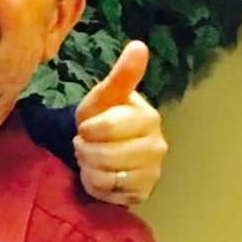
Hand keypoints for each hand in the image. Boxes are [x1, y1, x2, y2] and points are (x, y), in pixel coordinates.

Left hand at [73, 41, 166, 207]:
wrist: (101, 147)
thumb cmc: (103, 117)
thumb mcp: (105, 96)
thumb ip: (121, 76)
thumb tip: (138, 45)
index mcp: (149, 118)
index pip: (111, 127)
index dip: (89, 129)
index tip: (85, 127)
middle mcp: (157, 146)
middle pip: (108, 155)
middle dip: (86, 151)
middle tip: (84, 145)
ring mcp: (152, 171)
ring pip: (107, 177)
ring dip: (89, 169)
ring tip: (90, 159)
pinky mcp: (142, 193)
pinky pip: (109, 195)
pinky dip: (96, 187)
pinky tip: (98, 176)